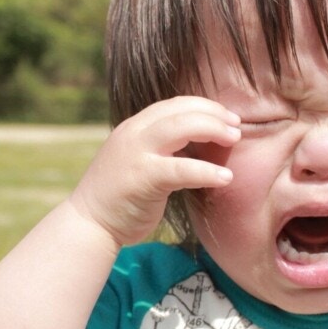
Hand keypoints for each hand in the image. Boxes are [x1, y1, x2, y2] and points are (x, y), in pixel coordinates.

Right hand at [69, 96, 240, 247]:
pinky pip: (183, 169)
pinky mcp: (143, 178)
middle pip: (181, 110)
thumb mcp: (139, 161)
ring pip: (182, 128)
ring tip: (235, 140)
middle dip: (214, 114)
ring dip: (214, 130)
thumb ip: (162, 149)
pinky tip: (226, 178)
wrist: (90, 223)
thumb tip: (198, 145)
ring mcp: (137, 153)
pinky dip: (207, 171)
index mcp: (134, 127)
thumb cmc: (119, 197)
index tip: (226, 117)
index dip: (204, 106)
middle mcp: (134, 133)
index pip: (174, 104)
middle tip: (237, 126)